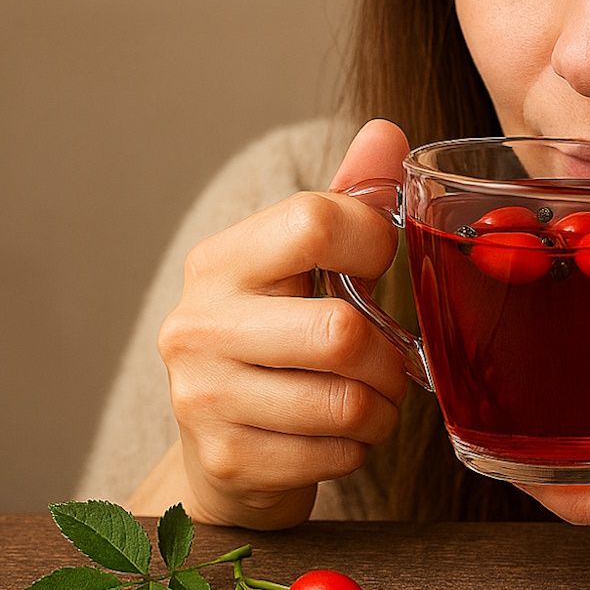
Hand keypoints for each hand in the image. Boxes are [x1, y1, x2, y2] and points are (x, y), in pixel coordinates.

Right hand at [139, 119, 412, 528]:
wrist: (227, 449)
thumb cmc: (283, 341)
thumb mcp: (312, 266)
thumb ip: (350, 200)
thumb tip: (387, 131)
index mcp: (221, 260)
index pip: (315, 221)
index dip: (376, 240)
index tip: (383, 263)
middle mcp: (198, 324)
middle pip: (342, 332)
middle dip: (391, 359)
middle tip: (391, 365)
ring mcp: (202, 396)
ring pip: (346, 402)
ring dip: (383, 409)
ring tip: (371, 401)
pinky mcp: (226, 458)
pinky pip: (335, 454)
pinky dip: (359, 450)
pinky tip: (341, 437)